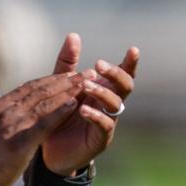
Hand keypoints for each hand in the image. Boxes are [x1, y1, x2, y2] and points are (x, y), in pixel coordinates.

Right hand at [0, 72, 92, 185]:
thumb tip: (5, 115)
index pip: (28, 88)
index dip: (49, 80)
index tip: (65, 75)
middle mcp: (5, 111)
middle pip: (39, 90)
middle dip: (63, 80)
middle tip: (82, 73)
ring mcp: (12, 125)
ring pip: (44, 102)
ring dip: (67, 91)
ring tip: (84, 84)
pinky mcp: (20, 141)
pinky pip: (44, 122)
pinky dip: (60, 112)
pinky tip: (74, 105)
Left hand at [41, 42, 138, 175]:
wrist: (52, 150)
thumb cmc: (61, 115)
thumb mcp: (62, 86)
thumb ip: (68, 64)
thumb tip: (73, 35)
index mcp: (105, 89)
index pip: (122, 74)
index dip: (130, 63)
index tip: (133, 50)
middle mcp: (110, 104)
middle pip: (125, 86)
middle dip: (115, 74)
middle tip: (99, 65)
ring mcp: (108, 121)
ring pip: (115, 104)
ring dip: (101, 92)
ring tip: (85, 86)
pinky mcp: (101, 138)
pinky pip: (104, 125)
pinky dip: (95, 115)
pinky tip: (83, 109)